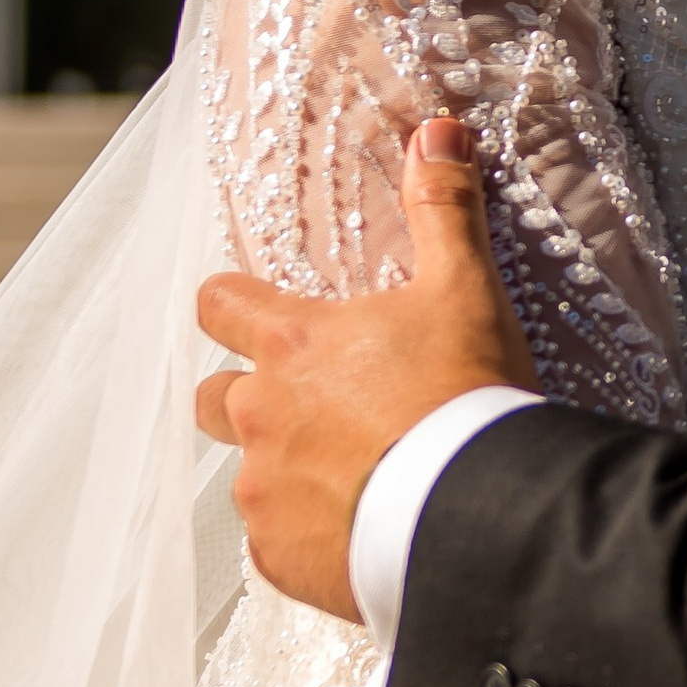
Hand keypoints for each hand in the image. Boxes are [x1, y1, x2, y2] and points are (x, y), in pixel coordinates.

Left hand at [194, 118, 536, 616]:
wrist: (475, 514)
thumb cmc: (466, 393)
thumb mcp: (466, 290)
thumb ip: (445, 209)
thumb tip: (437, 129)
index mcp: (291, 344)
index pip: (217, 303)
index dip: (232, 304)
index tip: (256, 312)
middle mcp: (258, 416)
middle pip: (211, 396)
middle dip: (244, 396)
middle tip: (312, 405)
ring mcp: (263, 492)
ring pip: (249, 474)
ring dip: (286, 470)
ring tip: (354, 477)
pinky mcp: (280, 557)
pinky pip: (276, 544)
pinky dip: (309, 536)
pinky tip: (359, 533)